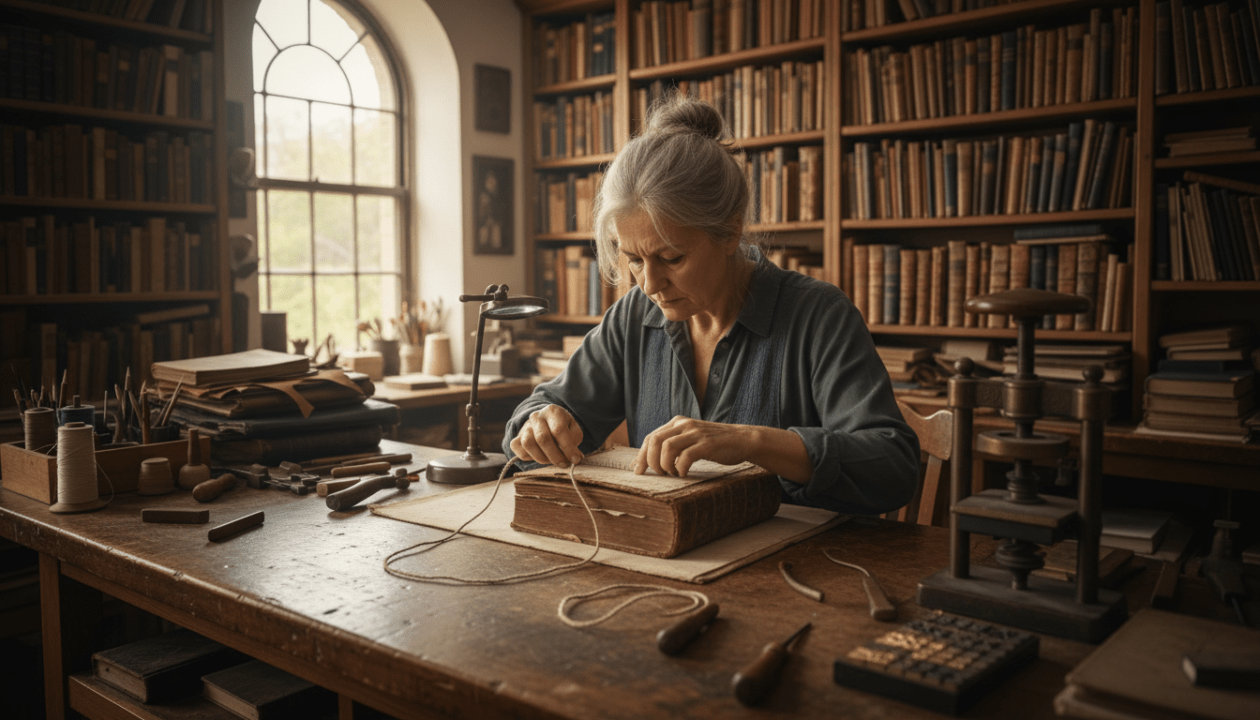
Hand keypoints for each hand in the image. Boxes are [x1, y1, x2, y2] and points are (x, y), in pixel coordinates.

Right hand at [509, 404, 583, 467]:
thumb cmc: (562, 427)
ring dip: (542, 458)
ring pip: (528, 444)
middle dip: (555, 456)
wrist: (545, 422)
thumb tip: (575, 457)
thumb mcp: (573, 428)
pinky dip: (529, 457)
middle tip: (565, 464)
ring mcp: (524, 427)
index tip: (576, 459)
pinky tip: (540, 456)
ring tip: (552, 460)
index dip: (568, 447)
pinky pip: (518, 450)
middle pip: (542, 438)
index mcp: (553, 411)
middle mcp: (536, 416)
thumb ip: (575, 439)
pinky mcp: (516, 438)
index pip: (558, 430)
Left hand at [634, 416, 752, 477]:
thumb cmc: (713, 444)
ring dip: (665, 465)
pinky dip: (681, 468)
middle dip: (650, 461)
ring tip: (672, 474)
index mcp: (677, 423)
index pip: (650, 438)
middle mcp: (684, 425)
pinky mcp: (707, 444)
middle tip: (657, 475)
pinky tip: (684, 474)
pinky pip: (686, 457)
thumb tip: (643, 462)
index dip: (641, 456)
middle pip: (655, 441)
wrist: (742, 440)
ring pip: (667, 448)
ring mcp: (696, 433)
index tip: (638, 471)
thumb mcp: (690, 439)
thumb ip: (671, 446)